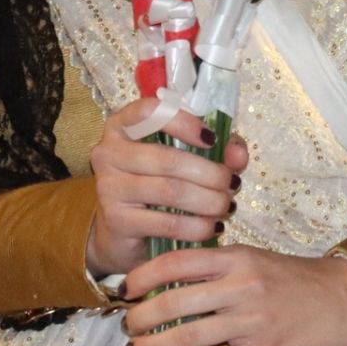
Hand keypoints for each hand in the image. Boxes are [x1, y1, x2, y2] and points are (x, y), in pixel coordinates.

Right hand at [87, 100, 248, 277]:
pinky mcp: (116, 221)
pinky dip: (198, 226)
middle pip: (169, 159)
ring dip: (209, 201)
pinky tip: (212, 227)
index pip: (150, 111)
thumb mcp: (187, 158)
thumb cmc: (157, 184)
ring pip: (172, 191)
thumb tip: (238, 153)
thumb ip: (218, 149)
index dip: (185, 123)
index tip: (212, 139)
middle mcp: (108, 153)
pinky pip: (167, 223)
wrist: (121, 233)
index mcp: (122, 126)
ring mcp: (109, 188)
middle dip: (212, 174)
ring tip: (227, 206)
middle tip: (232, 184)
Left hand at [124, 247, 346, 345]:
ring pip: (183, 340)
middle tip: (130, 326)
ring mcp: (251, 323)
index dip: (142, 276)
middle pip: (171, 304)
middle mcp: (242, 287)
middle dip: (139, 320)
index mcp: (240, 259)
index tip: (127, 288)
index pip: (177, 262)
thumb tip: (171, 285)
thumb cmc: (300, 282)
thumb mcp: (258, 262)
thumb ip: (220, 270)